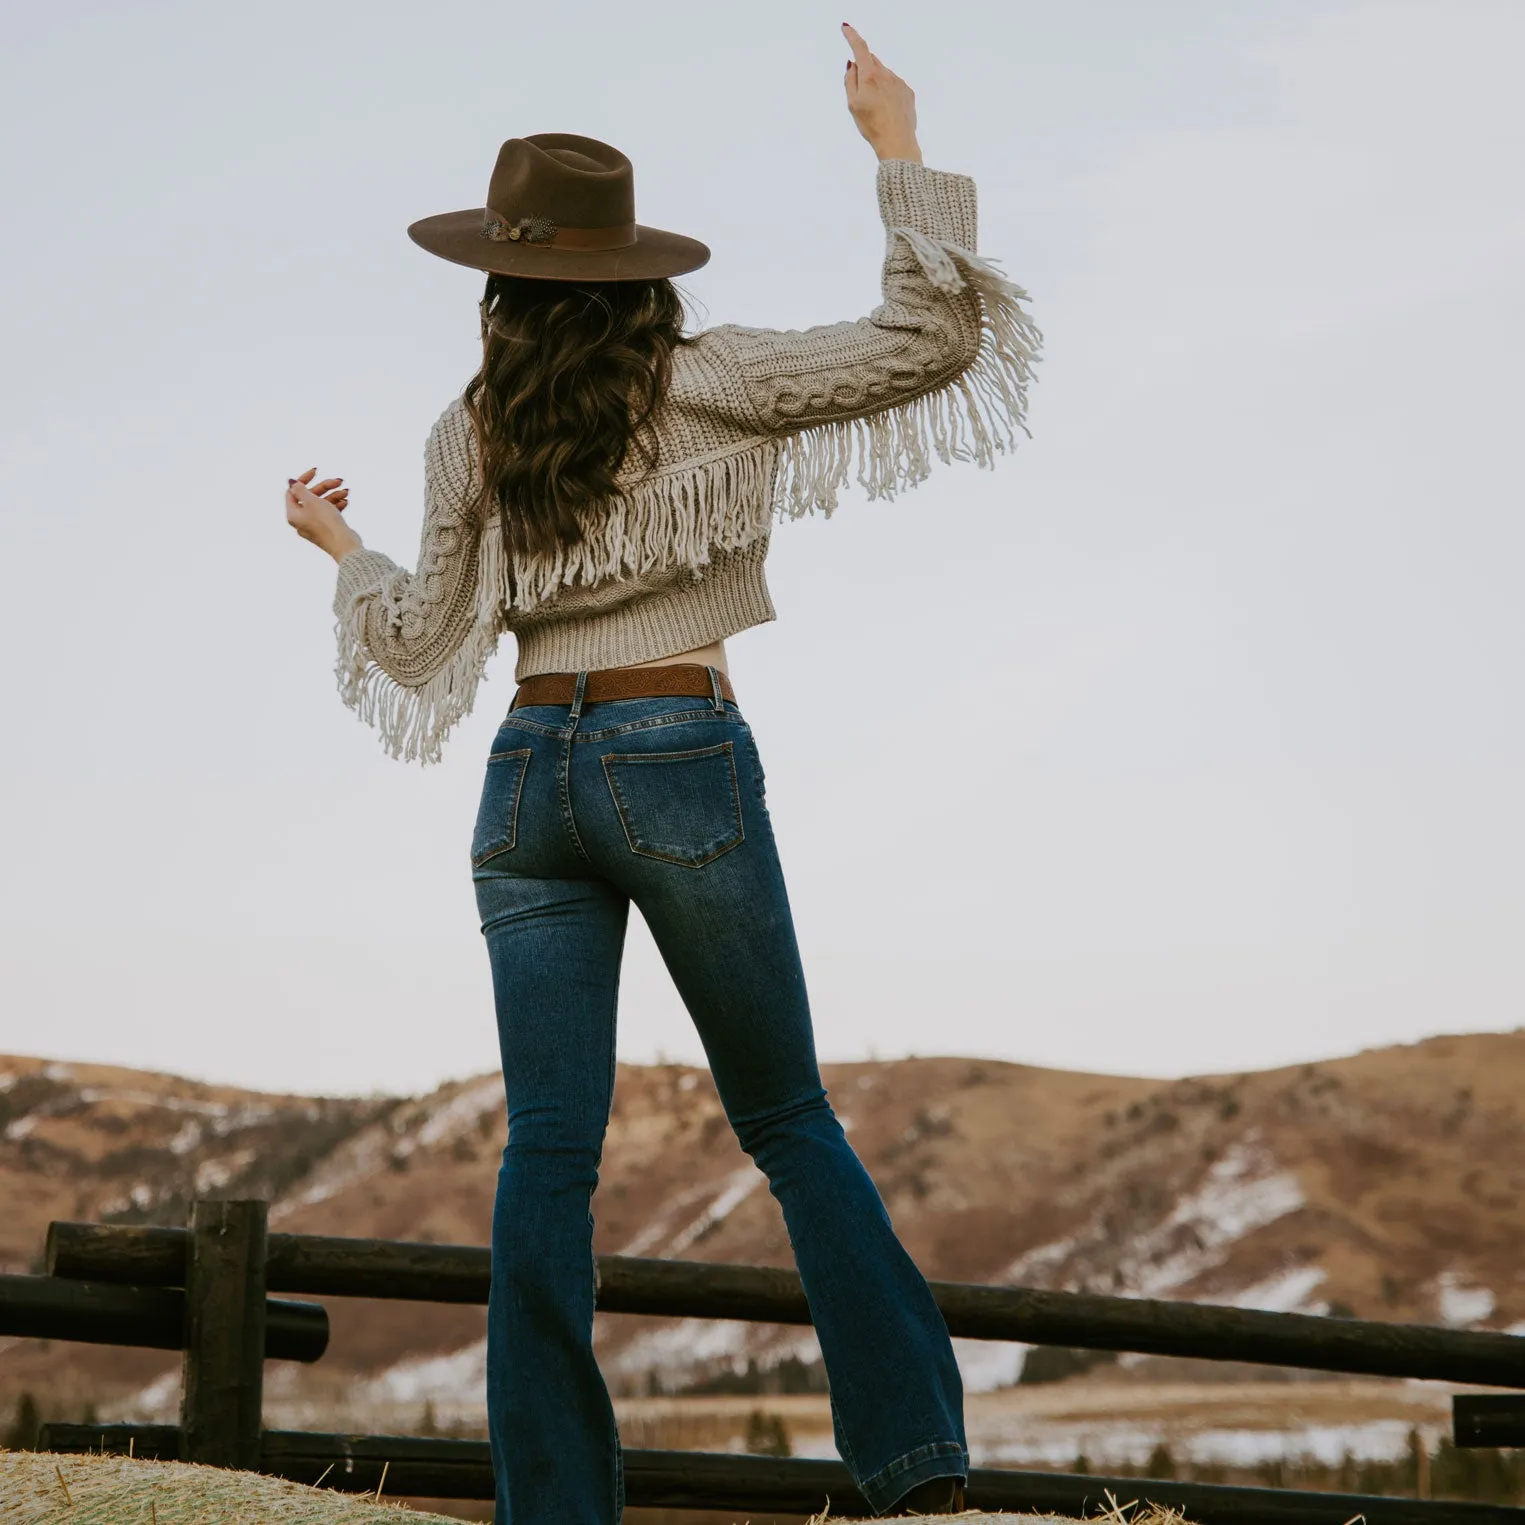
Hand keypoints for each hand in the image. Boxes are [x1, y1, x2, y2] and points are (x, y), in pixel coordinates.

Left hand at [285, 467, 361, 561]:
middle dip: (325, 487)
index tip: (316, 472)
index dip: (304, 479)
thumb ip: (300, 489)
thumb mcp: (311, 501)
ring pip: (321, 505)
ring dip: (333, 495)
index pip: (293, 491)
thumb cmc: (326, 523)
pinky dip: (336, 506)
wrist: (344, 545)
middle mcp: (301, 521)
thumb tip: (291, 482)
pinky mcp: (326, 530)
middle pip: (310, 497)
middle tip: (339, 481)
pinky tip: (345, 502)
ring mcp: (314, 526)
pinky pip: (328, 514)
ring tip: (346, 491)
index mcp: (293, 514)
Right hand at [842, 23, 920, 163]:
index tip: (846, 28)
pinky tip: (886, 110)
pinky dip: (887, 92)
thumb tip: (852, 64)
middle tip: (861, 93)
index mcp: (870, 76)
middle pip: (871, 61)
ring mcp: (899, 82)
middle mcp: (886, 74)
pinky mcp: (908, 92)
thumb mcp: (852, 105)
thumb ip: (850, 80)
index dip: (852, 36)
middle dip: (864, 68)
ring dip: (876, 83)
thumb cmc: (872, 126)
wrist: (897, 143)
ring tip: (876, 108)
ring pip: (883, 74)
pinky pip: (894, 84)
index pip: (860, 48)